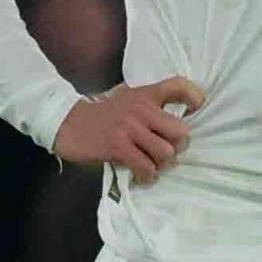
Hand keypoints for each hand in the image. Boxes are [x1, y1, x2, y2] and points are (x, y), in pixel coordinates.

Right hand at [55, 77, 205, 182]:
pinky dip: (147, 175)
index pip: (178, 86)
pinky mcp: (118, 145)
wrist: (66, 122)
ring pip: (165, 152)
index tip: (195, 110)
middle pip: (180, 131)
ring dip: (162, 164)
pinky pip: (145, 165)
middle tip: (168, 153)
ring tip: (154, 166)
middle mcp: (141, 109)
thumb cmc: (100, 114)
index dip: (194, 97)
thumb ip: (148, 106)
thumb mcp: (126, 100)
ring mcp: (130, 127)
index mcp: (145, 95)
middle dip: (178, 147)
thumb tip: (173, 124)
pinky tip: (143, 176)